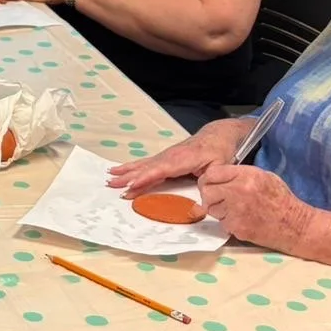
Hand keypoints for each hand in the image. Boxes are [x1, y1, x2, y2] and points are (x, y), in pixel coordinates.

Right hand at [107, 119, 247, 195]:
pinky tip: (120, 170)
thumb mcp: (221, 166)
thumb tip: (201, 195)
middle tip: (112, 186)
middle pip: (147, 168)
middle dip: (129, 177)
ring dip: (126, 172)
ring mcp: (165, 156)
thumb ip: (210, 180)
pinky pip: (145, 163)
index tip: (131, 186)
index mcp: (183, 159)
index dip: (146, 178)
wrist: (219, 134)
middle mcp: (170, 156)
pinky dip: (131, 167)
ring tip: (110, 178)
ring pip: (143, 165)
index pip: (161, 170)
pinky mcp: (164, 157)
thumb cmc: (220, 151)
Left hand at [197, 162, 315, 249]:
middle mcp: (238, 192)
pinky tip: (242, 219)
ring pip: (211, 208)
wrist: (295, 225)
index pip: (212, 173)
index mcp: (246, 176)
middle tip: (218, 198)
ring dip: (218, 209)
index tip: (211, 183)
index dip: (208, 179)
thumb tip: (218, 177)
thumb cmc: (281, 199)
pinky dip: (228, 222)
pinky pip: (221, 222)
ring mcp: (236, 211)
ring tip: (235, 209)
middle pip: (206, 191)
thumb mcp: (263, 176)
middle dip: (210, 195)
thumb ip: (239, 175)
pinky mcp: (236, 227)